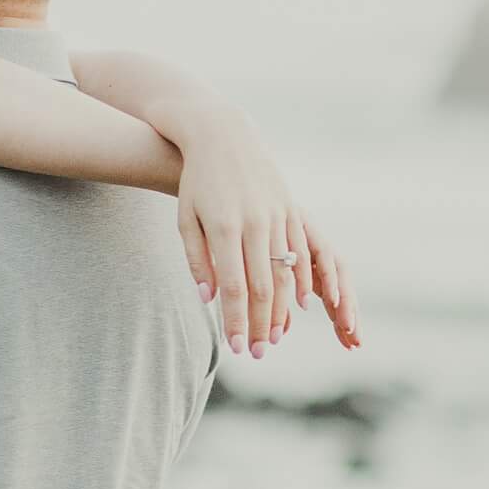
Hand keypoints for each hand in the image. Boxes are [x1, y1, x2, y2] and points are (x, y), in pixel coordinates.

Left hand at [174, 110, 359, 356]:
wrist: (223, 134)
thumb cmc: (198, 182)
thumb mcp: (187, 220)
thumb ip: (198, 261)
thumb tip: (210, 300)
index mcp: (225, 228)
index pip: (234, 288)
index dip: (236, 321)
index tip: (234, 348)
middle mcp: (255, 223)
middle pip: (262, 287)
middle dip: (259, 325)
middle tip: (255, 353)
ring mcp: (276, 215)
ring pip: (285, 273)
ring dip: (280, 310)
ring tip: (273, 337)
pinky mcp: (289, 208)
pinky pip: (301, 252)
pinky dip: (301, 281)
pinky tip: (299, 305)